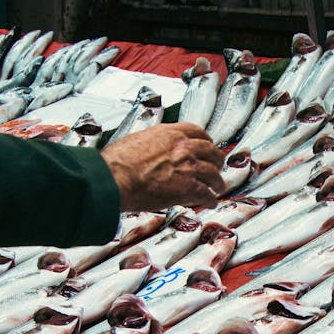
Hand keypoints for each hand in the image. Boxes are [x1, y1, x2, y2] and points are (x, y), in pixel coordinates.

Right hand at [101, 122, 224, 211]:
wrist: (115, 178)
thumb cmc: (117, 163)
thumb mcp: (136, 140)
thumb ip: (151, 143)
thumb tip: (150, 150)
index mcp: (169, 133)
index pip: (196, 131)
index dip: (205, 140)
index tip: (206, 145)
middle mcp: (183, 147)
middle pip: (210, 151)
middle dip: (216, 159)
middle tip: (217, 165)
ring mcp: (188, 167)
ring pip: (213, 173)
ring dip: (217, 181)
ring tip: (218, 186)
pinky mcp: (188, 187)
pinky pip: (206, 193)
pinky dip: (210, 198)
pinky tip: (210, 201)